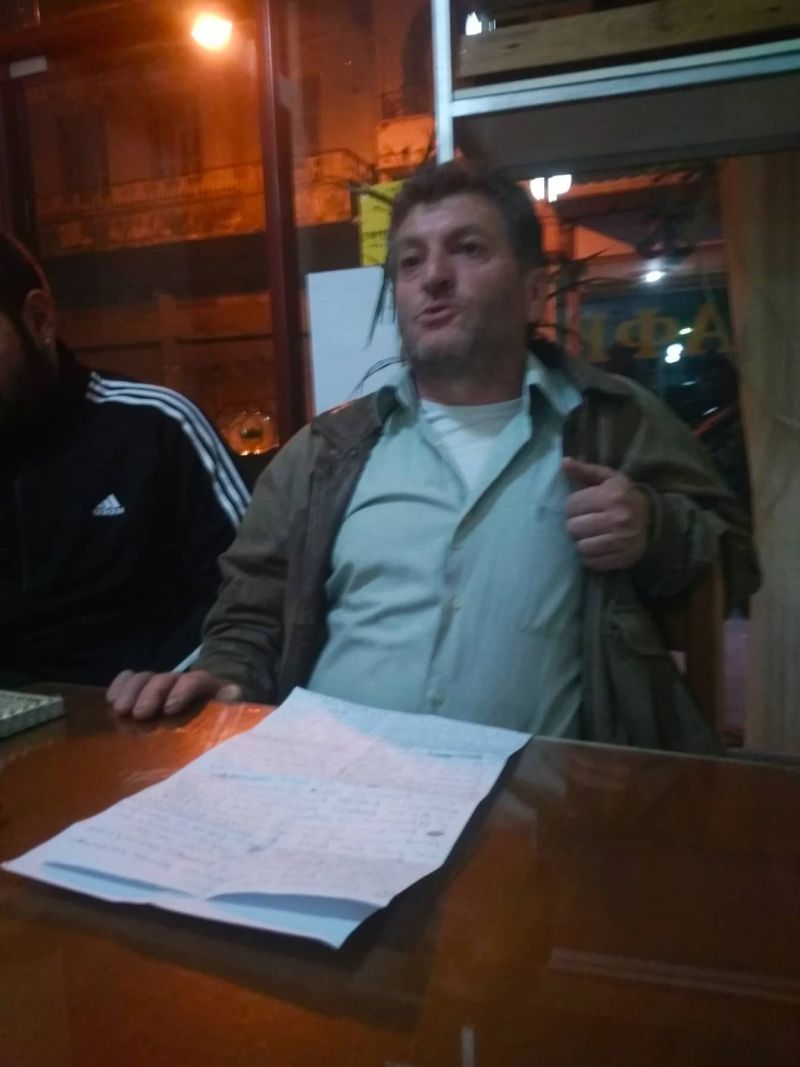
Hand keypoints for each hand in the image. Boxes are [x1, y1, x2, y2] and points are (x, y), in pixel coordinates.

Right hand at [106, 669, 241, 720]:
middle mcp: (180, 681)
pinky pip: (130, 679)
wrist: (209, 714)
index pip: (196, 680)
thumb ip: (231, 707)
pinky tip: (109, 700)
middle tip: (138, 714)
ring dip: (130, 691)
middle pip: (165, 678)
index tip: (169, 709)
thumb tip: (234, 692)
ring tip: (119, 709)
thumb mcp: (229, 716)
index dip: (182, 690)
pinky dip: (120, 686)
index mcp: (205, 687)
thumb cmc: (219, 722)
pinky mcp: (144, 692)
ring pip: (145, 677)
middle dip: (150, 693)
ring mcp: (161, 684)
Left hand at [562, 457, 649, 571]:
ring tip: (591, 535)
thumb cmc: (625, 497)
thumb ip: (585, 471)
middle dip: (575, 525)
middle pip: (574, 527)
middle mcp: (618, 519)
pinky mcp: (623, 559)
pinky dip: (591, 557)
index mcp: (612, 496)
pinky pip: (592, 562)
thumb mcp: (609, 479)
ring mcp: (621, 541)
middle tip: (585, 523)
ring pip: (581, 547)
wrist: (654, 520)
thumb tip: (564, 462)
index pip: (572, 506)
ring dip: (582, 542)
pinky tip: (598, 547)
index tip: (581, 508)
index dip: (573, 507)